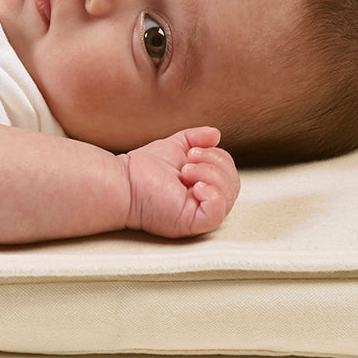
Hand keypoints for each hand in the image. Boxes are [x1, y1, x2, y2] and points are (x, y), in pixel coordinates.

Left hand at [123, 126, 239, 237]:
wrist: (124, 181)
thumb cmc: (144, 169)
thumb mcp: (176, 147)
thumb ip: (196, 139)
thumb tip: (216, 134)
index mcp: (203, 187)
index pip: (229, 173)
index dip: (218, 157)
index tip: (192, 151)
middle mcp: (204, 203)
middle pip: (233, 184)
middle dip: (215, 164)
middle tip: (188, 160)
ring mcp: (199, 214)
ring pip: (228, 196)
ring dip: (209, 175)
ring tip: (185, 171)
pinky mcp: (192, 224)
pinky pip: (217, 213)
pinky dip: (212, 195)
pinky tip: (194, 186)